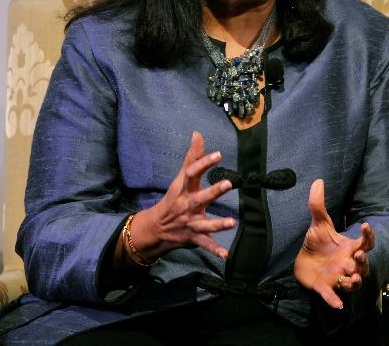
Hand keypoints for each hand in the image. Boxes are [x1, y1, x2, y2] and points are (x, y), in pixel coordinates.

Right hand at [132, 131, 235, 258]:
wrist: (155, 227)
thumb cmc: (174, 198)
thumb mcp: (181, 178)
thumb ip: (192, 157)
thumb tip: (198, 133)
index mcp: (184, 189)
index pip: (192, 173)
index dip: (204, 163)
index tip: (218, 155)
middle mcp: (187, 205)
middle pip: (200, 197)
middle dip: (213, 192)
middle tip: (228, 184)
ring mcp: (190, 222)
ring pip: (205, 224)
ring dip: (218, 224)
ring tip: (233, 222)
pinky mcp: (194, 237)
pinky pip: (205, 244)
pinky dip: (215, 250)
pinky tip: (226, 255)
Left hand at [294, 179, 374, 308]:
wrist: (303, 263)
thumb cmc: (317, 244)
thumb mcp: (317, 223)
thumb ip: (318, 204)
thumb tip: (318, 180)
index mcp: (349, 248)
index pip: (365, 243)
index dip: (369, 235)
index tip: (366, 225)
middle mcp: (348, 264)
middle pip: (363, 266)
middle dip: (362, 263)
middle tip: (355, 258)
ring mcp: (338, 278)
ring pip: (353, 283)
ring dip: (354, 281)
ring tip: (349, 277)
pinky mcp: (326, 288)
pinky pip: (333, 296)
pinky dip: (336, 300)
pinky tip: (337, 305)